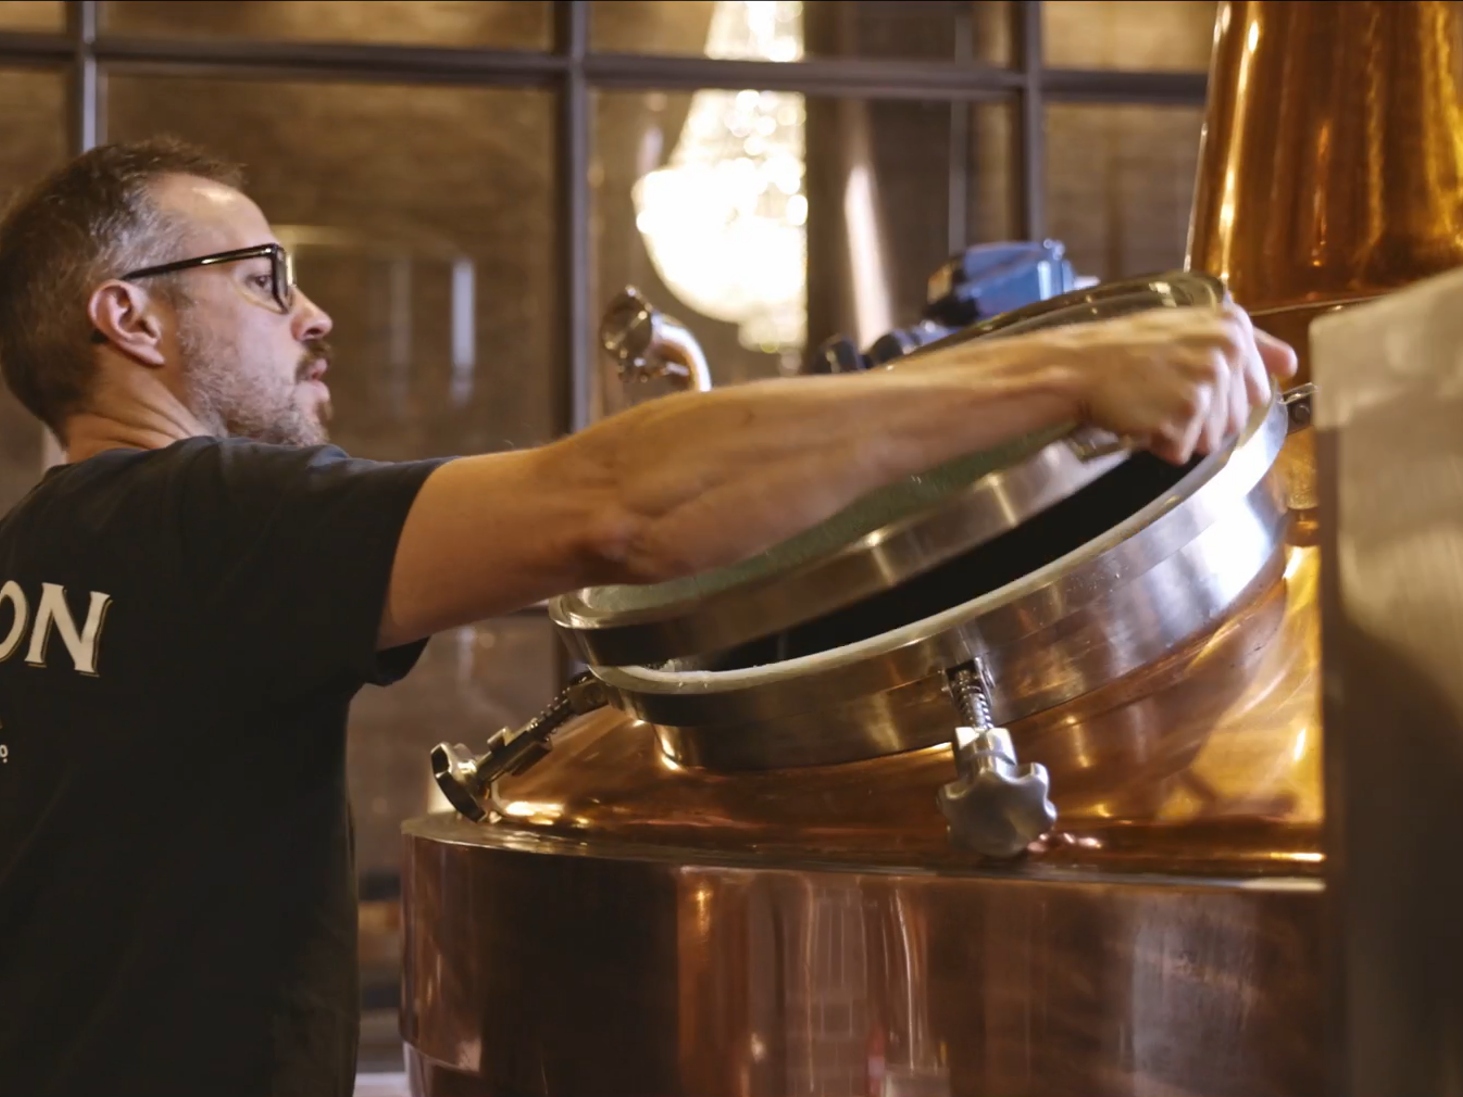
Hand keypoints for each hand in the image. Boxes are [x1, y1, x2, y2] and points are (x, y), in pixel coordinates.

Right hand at [1061, 302, 1298, 464]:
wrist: (1078, 365)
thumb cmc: (1127, 349)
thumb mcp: (1191, 330)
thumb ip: (1249, 346)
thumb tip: (1291, 364)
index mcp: (1233, 327)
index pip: (1255, 388)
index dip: (1218, 395)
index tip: (1185, 383)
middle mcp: (1226, 351)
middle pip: (1234, 419)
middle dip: (1198, 418)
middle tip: (1161, 392)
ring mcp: (1207, 384)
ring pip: (1211, 439)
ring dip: (1179, 433)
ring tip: (1150, 404)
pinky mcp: (1185, 414)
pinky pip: (1182, 451)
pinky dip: (1159, 444)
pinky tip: (1140, 417)